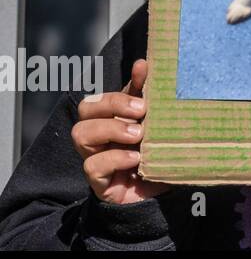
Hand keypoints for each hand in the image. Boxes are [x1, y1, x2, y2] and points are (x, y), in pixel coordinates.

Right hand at [72, 60, 168, 203]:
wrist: (161, 194)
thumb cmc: (158, 154)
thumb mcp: (159, 126)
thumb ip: (151, 99)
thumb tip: (145, 64)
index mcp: (115, 119)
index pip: (108, 94)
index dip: (124, 82)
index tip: (144, 72)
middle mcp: (101, 136)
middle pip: (86, 109)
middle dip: (112, 104)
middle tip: (141, 110)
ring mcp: (96, 157)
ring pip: (81, 134)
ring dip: (110, 129)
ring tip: (138, 135)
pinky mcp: (99, 181)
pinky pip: (92, 166)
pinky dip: (114, 158)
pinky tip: (136, 159)